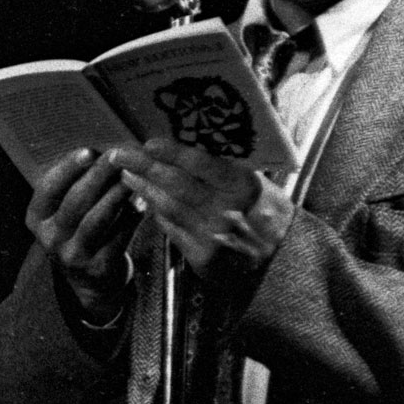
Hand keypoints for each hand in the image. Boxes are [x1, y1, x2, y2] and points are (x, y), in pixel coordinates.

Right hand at [26, 148, 138, 318]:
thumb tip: (102, 152)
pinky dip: (132, 217)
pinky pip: (118, 236)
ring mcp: (74, 256)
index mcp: (37, 219)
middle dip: (99, 175)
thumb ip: (74, 185)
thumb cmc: (78, 232)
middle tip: (118, 156)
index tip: (89, 151)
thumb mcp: (63, 212)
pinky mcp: (99, 268)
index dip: (68, 168)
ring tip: (133, 176)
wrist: (91, 281)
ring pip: (98, 218)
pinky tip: (142, 202)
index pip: (48, 188)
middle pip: (76, 201)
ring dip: (117, 194)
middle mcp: (50, 239)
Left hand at [110, 138, 294, 279]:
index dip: (172, 152)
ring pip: (168, 207)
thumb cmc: (269, 214)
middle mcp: (226, 210)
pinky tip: (145, 200)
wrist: (283, 262)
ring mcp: (212, 236)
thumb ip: (230, 166)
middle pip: (176, 184)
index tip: (149, 142)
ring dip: (144, 189)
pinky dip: (156, 214)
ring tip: (127, 174)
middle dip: (144, 167)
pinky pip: (172, 230)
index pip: (202, 164)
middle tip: (120, 154)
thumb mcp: (260, 184)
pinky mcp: (202, 257)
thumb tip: (197, 140)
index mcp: (243, 186)